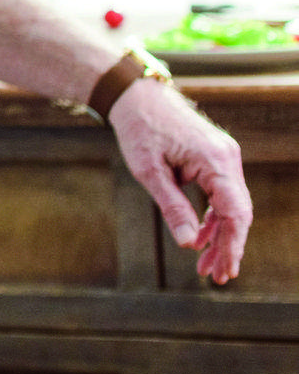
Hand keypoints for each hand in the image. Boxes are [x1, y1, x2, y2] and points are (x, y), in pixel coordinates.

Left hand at [110, 78, 251, 281]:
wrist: (136, 96)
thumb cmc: (139, 129)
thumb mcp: (149, 172)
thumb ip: (172, 206)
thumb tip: (188, 244)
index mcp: (216, 161)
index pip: (235, 212)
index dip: (233, 244)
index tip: (226, 270)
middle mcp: (227, 159)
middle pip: (237, 213)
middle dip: (227, 246)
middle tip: (216, 277)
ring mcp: (224, 158)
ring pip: (230, 206)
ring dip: (218, 236)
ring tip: (204, 266)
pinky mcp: (215, 159)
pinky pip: (220, 195)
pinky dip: (211, 217)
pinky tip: (198, 239)